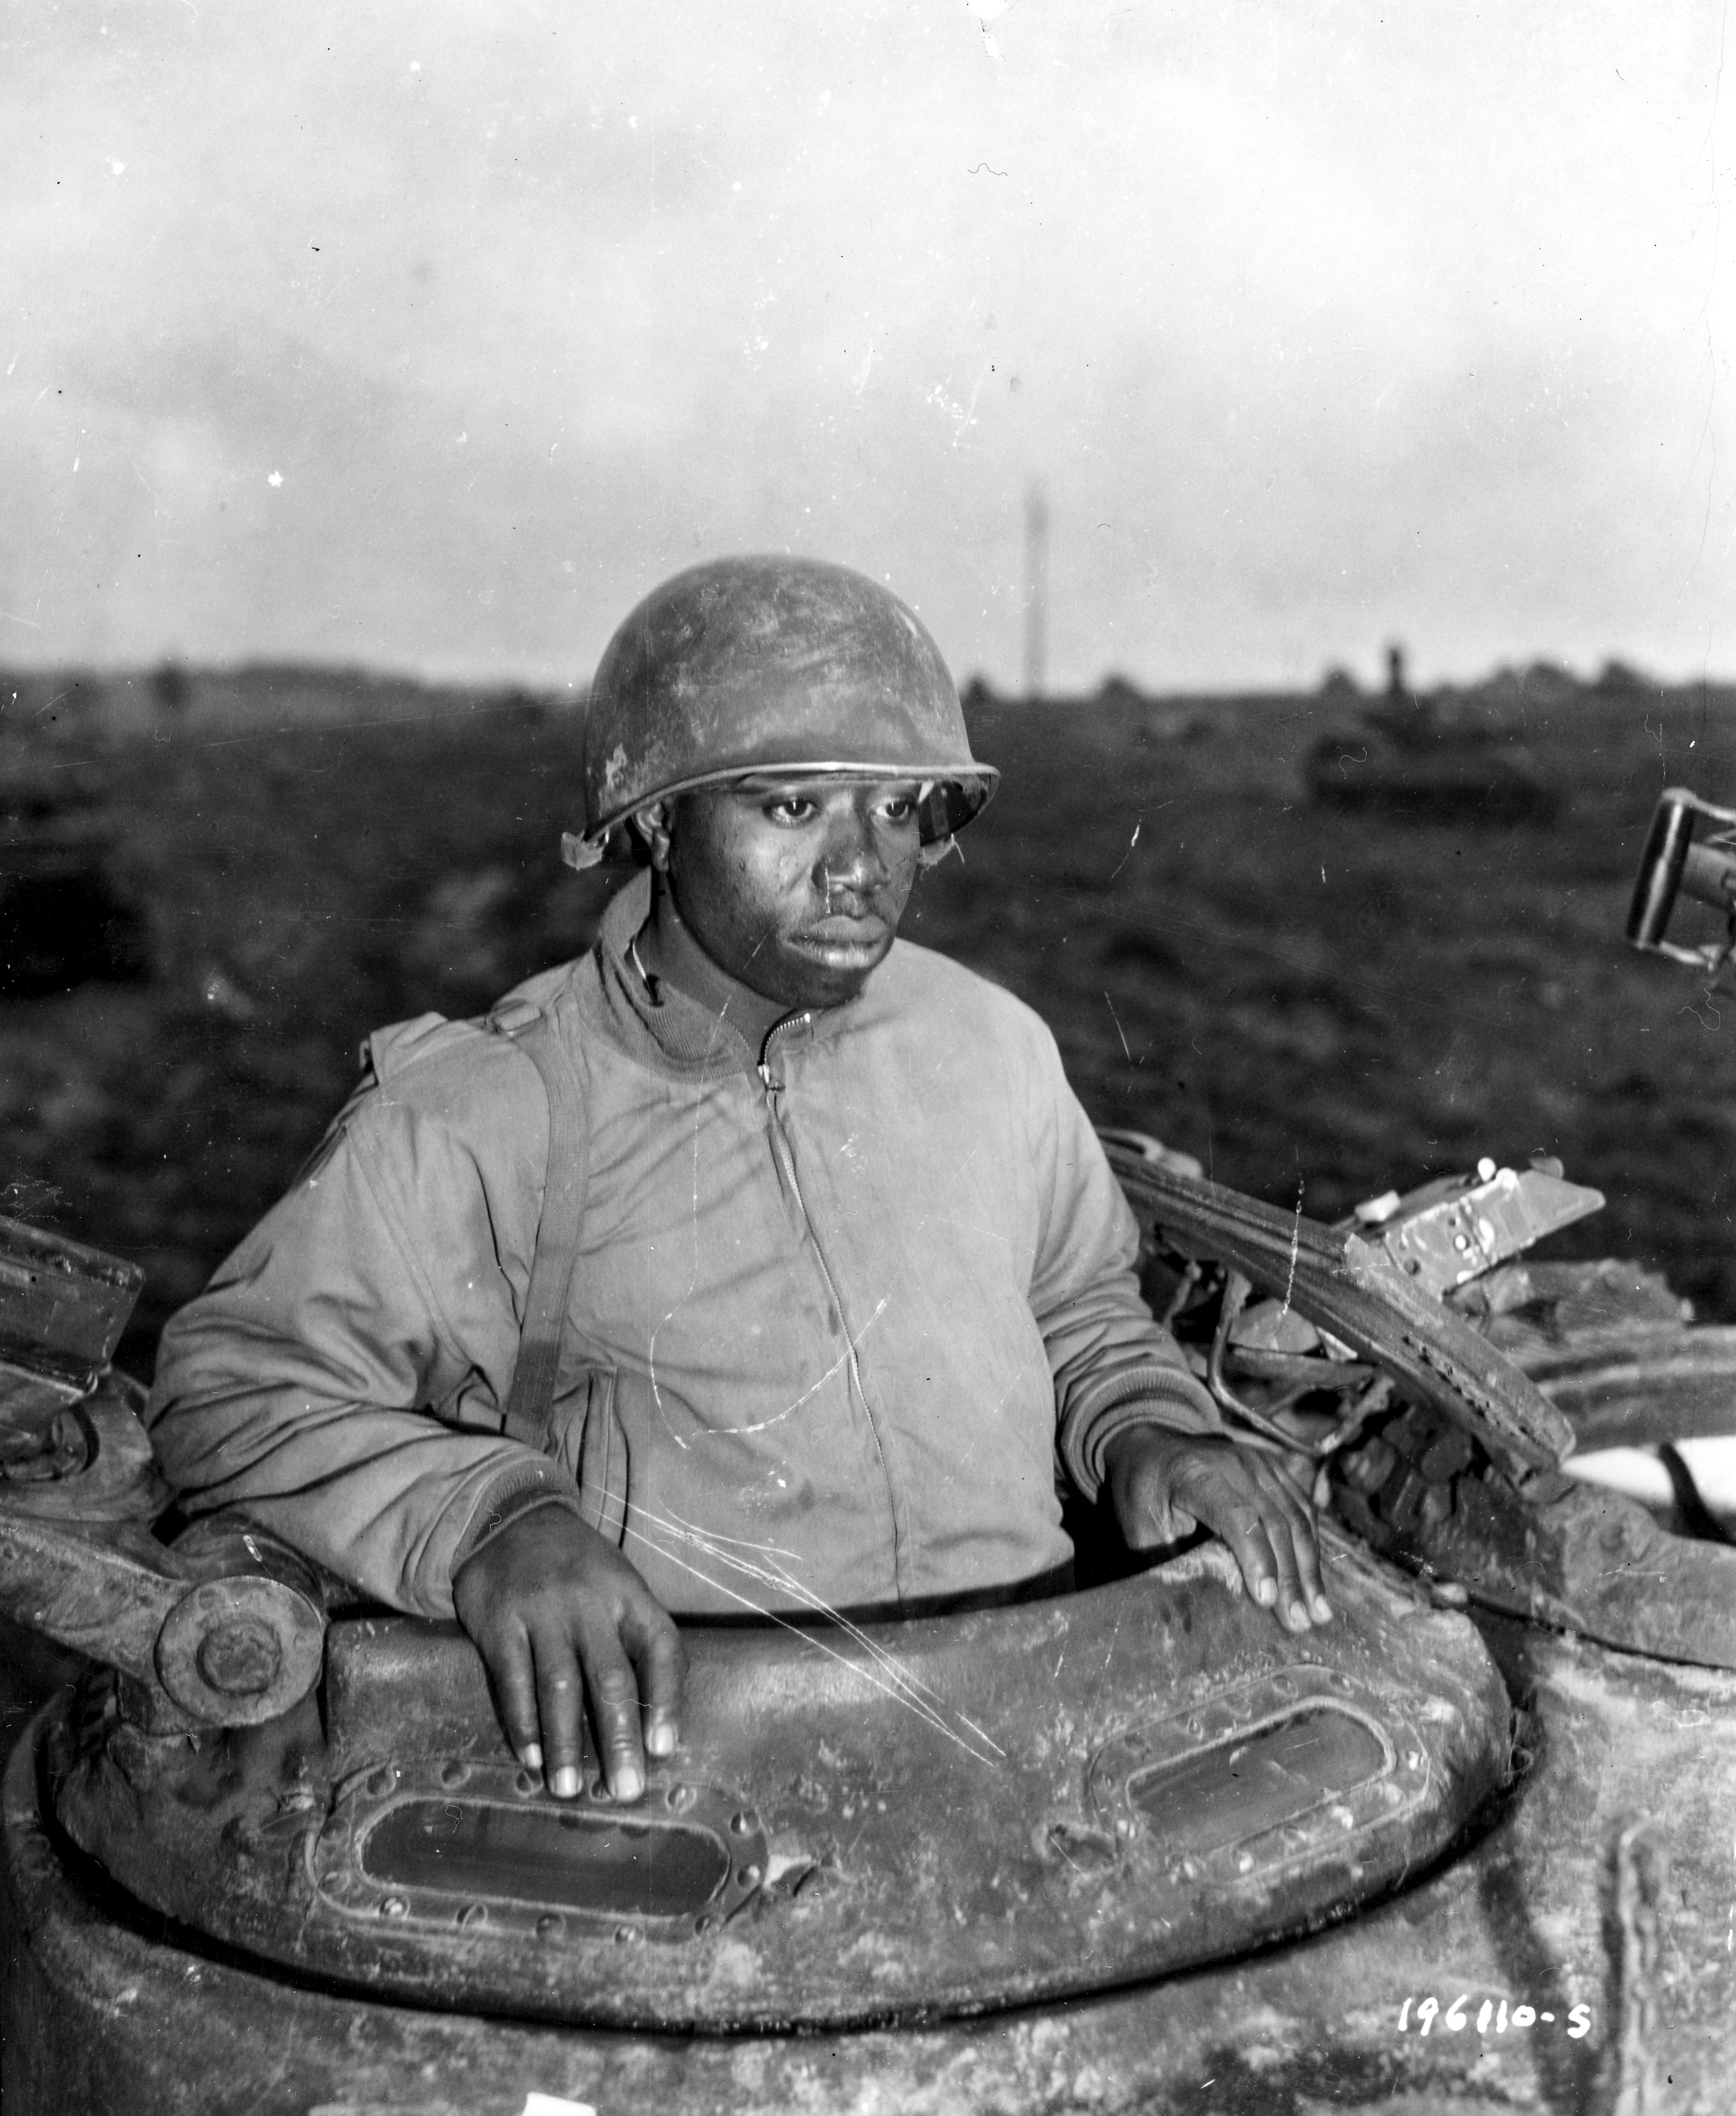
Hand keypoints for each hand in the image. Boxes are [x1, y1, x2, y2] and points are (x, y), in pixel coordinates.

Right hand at [452, 1506, 684, 1802]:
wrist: (514, 1519)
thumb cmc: (579, 1568)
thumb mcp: (619, 1587)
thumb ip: (636, 1641)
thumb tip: (654, 1721)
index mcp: (630, 1596)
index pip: (662, 1648)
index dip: (667, 1700)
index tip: (665, 1749)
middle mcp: (590, 1605)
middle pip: (611, 1678)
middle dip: (620, 1739)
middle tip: (625, 1791)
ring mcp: (543, 1613)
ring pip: (560, 1687)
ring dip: (566, 1743)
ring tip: (570, 1790)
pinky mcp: (501, 1623)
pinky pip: (514, 1681)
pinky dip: (522, 1723)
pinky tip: (531, 1758)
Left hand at [1104, 1427, 1331, 1631]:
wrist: (1150, 1445)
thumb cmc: (1141, 1493)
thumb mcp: (1138, 1527)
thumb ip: (1167, 1561)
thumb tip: (1198, 1610)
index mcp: (1193, 1474)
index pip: (1237, 1516)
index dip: (1256, 1558)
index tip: (1266, 1600)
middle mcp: (1234, 1463)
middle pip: (1274, 1522)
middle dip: (1289, 1576)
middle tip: (1299, 1622)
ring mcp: (1259, 1462)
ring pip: (1297, 1517)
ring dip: (1309, 1567)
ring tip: (1318, 1612)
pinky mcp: (1275, 1467)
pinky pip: (1303, 1508)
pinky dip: (1312, 1546)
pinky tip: (1315, 1581)